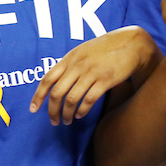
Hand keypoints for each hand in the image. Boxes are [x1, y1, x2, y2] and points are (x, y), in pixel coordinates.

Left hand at [30, 26, 157, 125]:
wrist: (131, 44)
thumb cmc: (104, 50)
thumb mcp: (81, 52)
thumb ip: (68, 66)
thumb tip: (53, 83)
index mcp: (69, 59)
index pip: (47, 79)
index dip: (38, 96)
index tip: (33, 110)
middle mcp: (77, 66)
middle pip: (57, 93)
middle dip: (52, 110)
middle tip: (54, 121)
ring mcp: (91, 73)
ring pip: (71, 99)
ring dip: (67, 113)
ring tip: (67, 121)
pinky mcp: (106, 80)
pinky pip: (89, 99)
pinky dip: (82, 110)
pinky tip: (80, 115)